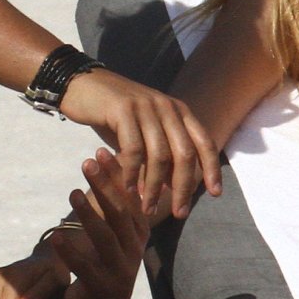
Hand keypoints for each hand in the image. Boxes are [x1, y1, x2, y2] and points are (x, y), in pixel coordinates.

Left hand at [43, 148, 151, 298]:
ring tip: (72, 193)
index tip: (100, 150)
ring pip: (105, 238)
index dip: (116, 174)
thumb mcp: (117, 232)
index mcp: (139, 232)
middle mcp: (134, 249)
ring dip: (88, 214)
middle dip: (104, 186)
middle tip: (86, 162)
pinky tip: (56, 235)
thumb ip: (116, 202)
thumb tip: (108, 157)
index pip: (130, 197)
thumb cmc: (106, 261)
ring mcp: (120, 270)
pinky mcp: (102, 288)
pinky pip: (85, 267)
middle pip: (119, 213)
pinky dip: (70, 251)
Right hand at [57, 70, 220, 217]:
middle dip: (184, 187)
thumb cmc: (115, 115)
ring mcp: (146, 107)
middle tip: (180, 212)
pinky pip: (133, 149)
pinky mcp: (122, 110)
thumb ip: (163, 154)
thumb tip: (177, 188)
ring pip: (159, 155)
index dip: (212, 169)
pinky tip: (129, 189)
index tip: (215, 194)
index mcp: (179, 111)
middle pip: (184, 153)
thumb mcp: (146, 132)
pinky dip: (133, 173)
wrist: (83, 85)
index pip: (204, 142)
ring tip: (148, 207)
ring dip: (155, 187)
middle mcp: (167, 107)